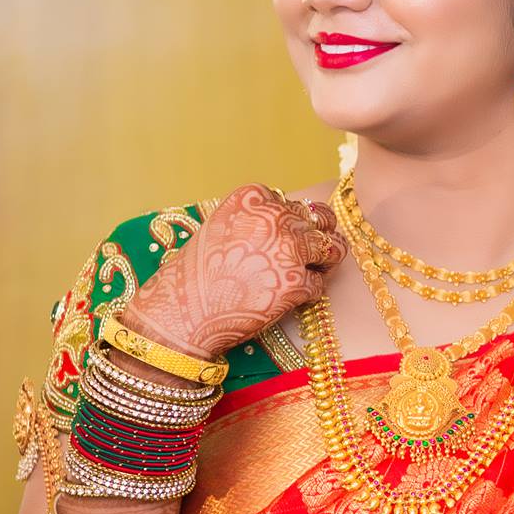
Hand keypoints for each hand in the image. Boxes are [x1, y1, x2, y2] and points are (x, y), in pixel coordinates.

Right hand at [118, 183, 345, 359]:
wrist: (180, 314)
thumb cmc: (196, 275)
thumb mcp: (221, 228)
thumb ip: (255, 220)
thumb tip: (293, 221)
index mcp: (253, 198)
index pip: (296, 204)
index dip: (296, 224)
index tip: (285, 240)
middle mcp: (274, 217)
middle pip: (320, 221)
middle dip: (318, 239)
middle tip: (307, 258)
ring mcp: (288, 249)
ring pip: (334, 247)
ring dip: (326, 263)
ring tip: (307, 275)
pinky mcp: (297, 282)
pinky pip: (320, 284)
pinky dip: (308, 293)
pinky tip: (285, 299)